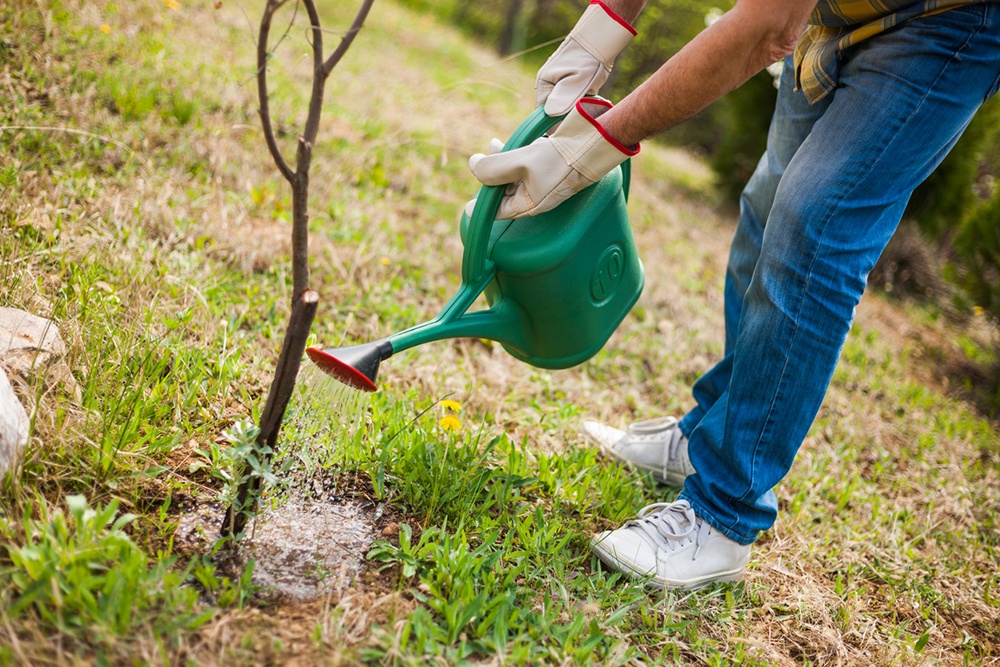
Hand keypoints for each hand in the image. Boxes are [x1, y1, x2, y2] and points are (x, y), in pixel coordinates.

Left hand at [468, 98, 637, 219]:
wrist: (592, 144)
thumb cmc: (559, 159)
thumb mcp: (519, 162)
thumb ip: (492, 167)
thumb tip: (473, 164)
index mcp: (528, 206)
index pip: (498, 210)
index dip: (482, 204)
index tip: (469, 207)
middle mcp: (534, 198)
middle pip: (504, 191)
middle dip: (490, 176)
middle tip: (479, 161)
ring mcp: (542, 183)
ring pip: (514, 175)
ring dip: (502, 161)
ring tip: (493, 144)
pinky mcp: (549, 168)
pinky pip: (526, 165)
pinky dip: (515, 155)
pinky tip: (511, 143)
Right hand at [535, 1, 635, 116]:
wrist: (599, 42)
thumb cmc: (587, 59)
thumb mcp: (576, 81)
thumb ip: (563, 98)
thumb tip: (549, 115)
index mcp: (543, 85)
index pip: (543, 115)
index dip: (555, 125)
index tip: (571, 128)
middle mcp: (548, 87)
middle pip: (554, 114)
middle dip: (568, 118)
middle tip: (585, 113)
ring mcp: (558, 86)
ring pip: (565, 110)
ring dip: (577, 111)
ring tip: (592, 103)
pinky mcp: (569, 87)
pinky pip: (573, 103)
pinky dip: (582, 104)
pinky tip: (593, 98)